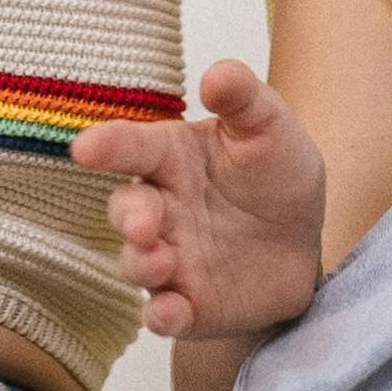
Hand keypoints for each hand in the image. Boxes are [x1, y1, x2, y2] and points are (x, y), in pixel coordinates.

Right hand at [73, 56, 330, 343]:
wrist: (305, 243)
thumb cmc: (275, 176)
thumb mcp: (270, 128)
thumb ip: (244, 98)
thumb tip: (216, 75)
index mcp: (171, 158)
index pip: (131, 147)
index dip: (107, 147)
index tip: (86, 148)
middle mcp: (161, 210)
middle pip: (126, 211)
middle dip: (128, 217)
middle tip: (142, 223)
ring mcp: (171, 260)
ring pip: (137, 264)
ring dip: (141, 265)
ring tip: (160, 262)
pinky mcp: (189, 305)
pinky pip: (165, 314)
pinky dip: (163, 315)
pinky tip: (170, 312)